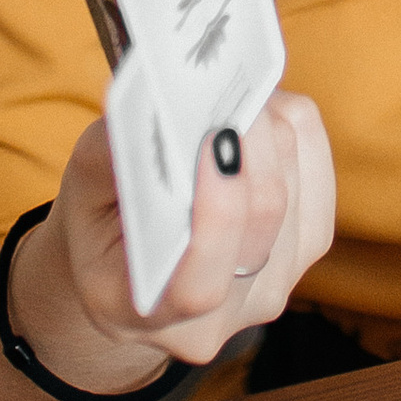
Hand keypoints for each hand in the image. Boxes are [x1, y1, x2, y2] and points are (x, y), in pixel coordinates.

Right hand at [8, 90, 338, 390]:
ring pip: (296, 188)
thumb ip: (112, 156)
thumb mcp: (81, 193)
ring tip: (229, 95)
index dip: (216, 211)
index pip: (200, 286)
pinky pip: (319, 175)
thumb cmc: (102, 225)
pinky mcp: (308, 249)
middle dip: (250, 139)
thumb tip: (162, 104)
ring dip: (268, 128)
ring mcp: (273, 286)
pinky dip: (291, 132)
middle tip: (227, 84)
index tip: (214, 137)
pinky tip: (256, 114)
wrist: (134, 265)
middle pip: (263, 218)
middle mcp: (222, 317)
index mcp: (148, 315)